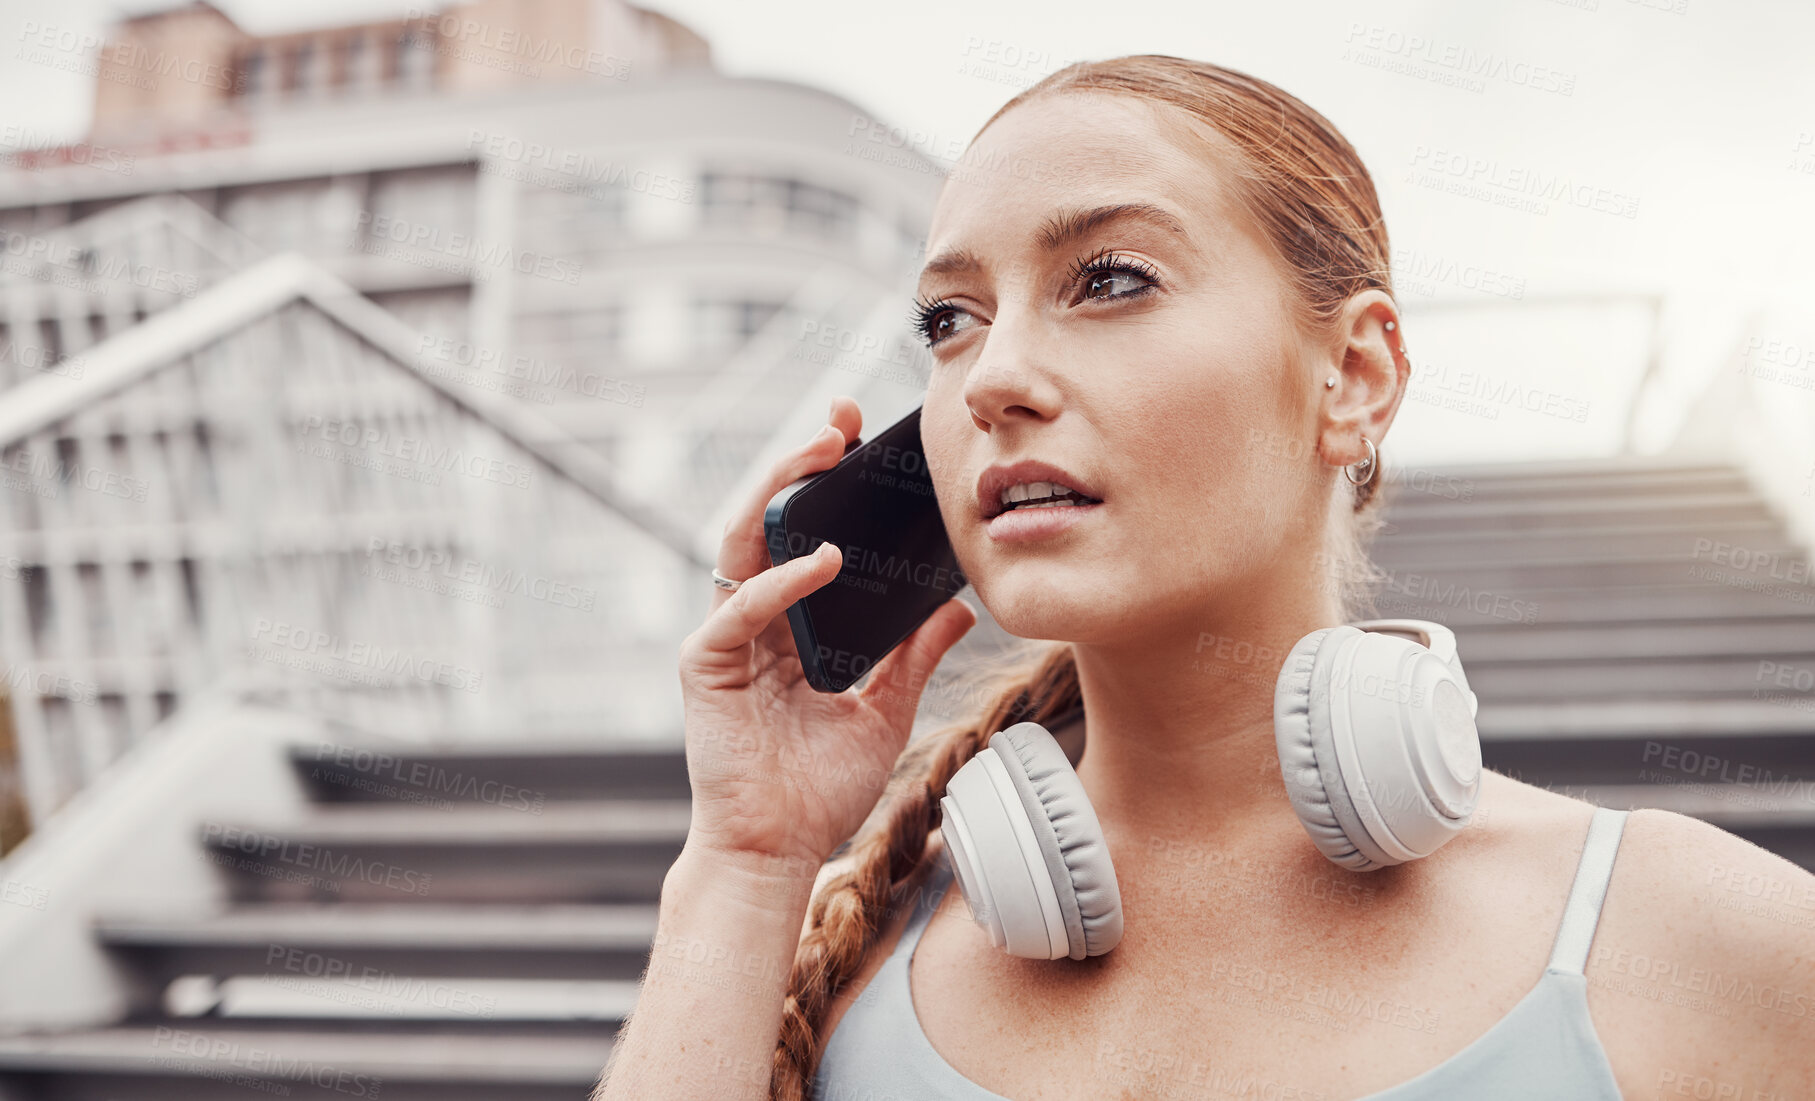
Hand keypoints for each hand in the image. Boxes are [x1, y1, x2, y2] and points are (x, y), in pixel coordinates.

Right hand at [676, 396, 976, 873]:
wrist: (777, 853)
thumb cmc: (819, 791)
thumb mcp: (885, 710)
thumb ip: (912, 657)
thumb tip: (957, 606)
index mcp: (787, 624)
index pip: (801, 532)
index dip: (823, 482)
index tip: (861, 438)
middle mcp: (751, 620)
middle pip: (767, 519)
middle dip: (799, 460)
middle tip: (840, 417)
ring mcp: (725, 638)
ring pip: (742, 541)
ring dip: (781, 490)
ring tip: (824, 451)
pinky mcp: (707, 666)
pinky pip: (740, 609)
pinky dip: (781, 582)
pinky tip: (823, 562)